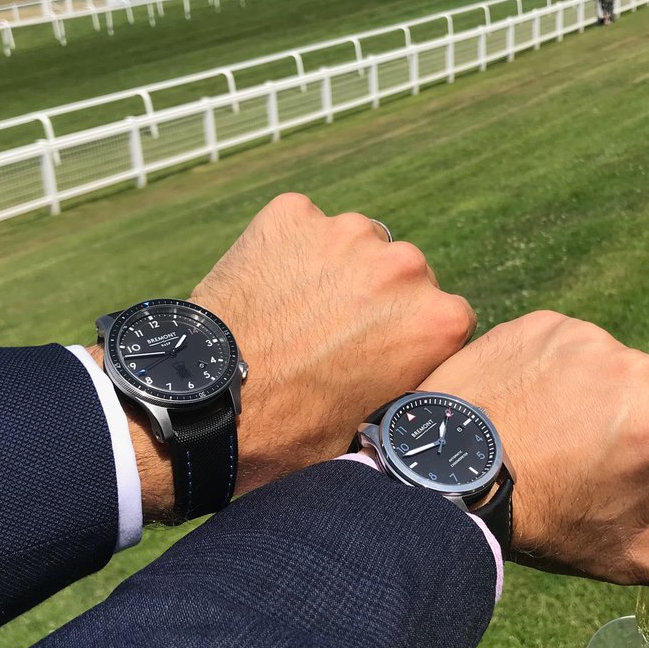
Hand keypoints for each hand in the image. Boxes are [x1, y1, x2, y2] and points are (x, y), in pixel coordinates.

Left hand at [189, 193, 475, 497]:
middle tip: (331, 338)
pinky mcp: (293, 214)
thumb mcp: (373, 427)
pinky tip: (263, 290)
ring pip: (353, 245)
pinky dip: (286, 250)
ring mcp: (346, 233)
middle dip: (376, 301)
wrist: (204, 403)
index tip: (379, 357)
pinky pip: (300, 227)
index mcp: (439, 320)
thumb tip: (401, 386)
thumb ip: (403, 384)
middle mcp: (405, 265)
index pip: (444, 319)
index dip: (410, 340)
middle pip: (403, 276)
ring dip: (334, 271)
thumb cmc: (289, 434)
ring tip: (292, 314)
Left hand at [417, 311, 648, 609]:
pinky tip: (524, 402)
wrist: (448, 480)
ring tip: (550, 431)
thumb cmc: (549, 521)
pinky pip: (567, 341)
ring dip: (595, 388)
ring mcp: (585, 339)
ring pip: (612, 361)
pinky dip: (554, 366)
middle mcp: (636, 368)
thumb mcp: (630, 555)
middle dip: (641, 412)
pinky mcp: (541, 324)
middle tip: (594, 454)